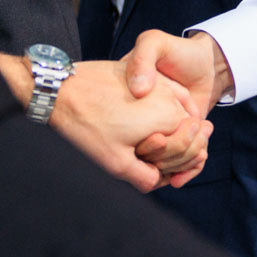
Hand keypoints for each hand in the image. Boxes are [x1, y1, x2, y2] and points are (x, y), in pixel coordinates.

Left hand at [52, 60, 211, 191]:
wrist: (62, 91)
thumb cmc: (86, 126)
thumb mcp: (116, 163)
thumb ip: (146, 177)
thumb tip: (159, 180)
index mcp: (169, 118)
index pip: (195, 148)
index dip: (177, 166)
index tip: (153, 169)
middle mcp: (171, 97)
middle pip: (192, 131)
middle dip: (178, 150)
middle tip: (151, 160)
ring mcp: (160, 83)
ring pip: (183, 113)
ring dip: (174, 130)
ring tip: (149, 142)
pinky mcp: (148, 75)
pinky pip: (172, 95)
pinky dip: (169, 110)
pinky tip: (151, 121)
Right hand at [126, 30, 231, 173]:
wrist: (206, 63)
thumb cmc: (178, 51)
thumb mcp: (154, 42)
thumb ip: (143, 57)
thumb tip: (139, 89)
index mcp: (129, 106)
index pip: (129, 134)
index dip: (146, 141)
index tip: (159, 136)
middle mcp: (140, 124)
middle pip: (149, 155)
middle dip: (169, 154)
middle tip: (190, 138)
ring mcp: (159, 135)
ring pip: (164, 164)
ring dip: (182, 162)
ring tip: (201, 143)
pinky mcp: (175, 142)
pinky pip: (177, 168)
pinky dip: (187, 170)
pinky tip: (198, 160)